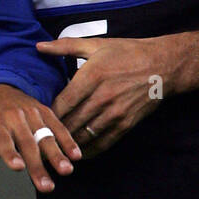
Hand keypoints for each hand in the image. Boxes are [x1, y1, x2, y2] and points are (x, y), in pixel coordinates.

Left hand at [0, 83, 79, 197]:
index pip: (2, 139)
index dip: (10, 153)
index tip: (18, 167)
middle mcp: (12, 116)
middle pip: (26, 143)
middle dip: (37, 166)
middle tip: (46, 186)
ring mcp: (30, 112)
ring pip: (45, 135)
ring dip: (57, 154)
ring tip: (66, 170)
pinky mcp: (44, 110)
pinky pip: (57, 126)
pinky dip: (67, 140)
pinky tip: (75, 155)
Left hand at [36, 35, 178, 153]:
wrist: (164, 65)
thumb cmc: (127, 52)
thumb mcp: (96, 45)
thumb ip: (65, 47)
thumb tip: (39, 46)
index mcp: (91, 76)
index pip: (61, 104)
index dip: (46, 115)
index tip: (35, 120)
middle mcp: (102, 97)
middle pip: (70, 123)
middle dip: (53, 133)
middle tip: (38, 140)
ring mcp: (115, 113)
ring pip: (84, 136)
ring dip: (67, 144)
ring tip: (52, 149)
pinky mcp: (126, 124)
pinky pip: (102, 143)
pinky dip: (87, 150)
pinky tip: (76, 153)